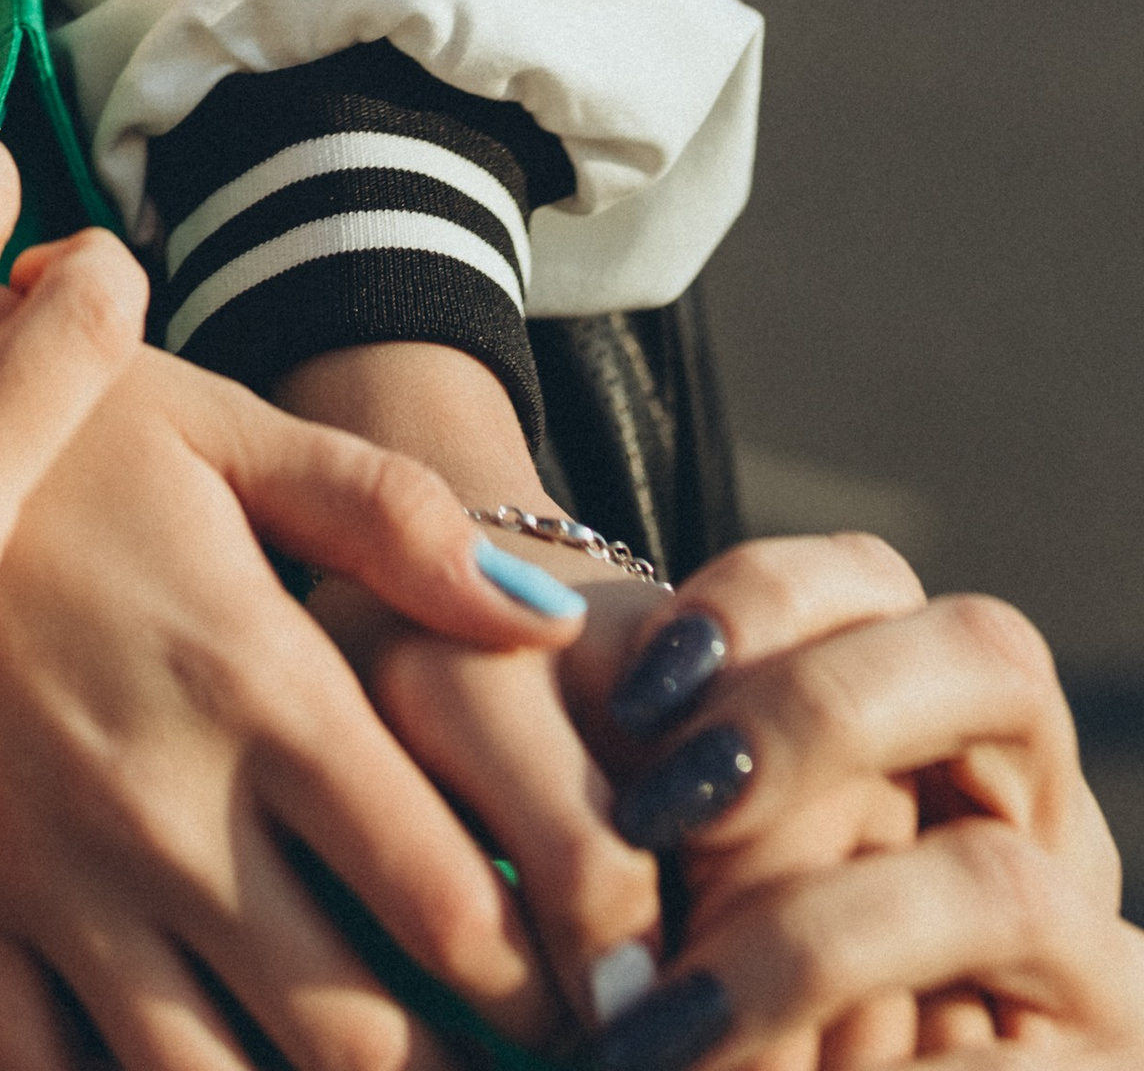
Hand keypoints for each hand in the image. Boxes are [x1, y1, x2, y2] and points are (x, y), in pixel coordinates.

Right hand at [0, 346, 652, 1070]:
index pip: (440, 895)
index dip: (529, 973)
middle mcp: (162, 804)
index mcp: (252, 683)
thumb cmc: (61, 434)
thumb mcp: (226, 430)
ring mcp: (49, 875)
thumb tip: (543, 616)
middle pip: (345, 1035)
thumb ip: (393, 516)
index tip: (568, 990)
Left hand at [573, 542, 1122, 1070]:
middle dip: (816, 717)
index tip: (637, 692)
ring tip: (664, 1017)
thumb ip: (656, 787)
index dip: (760, 603)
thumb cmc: (713, 990)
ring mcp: (1091, 950)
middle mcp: (1040, 810)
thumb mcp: (688, 877)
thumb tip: (517, 676)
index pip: (874, 582)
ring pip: (995, 880)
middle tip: (663, 812)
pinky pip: (997, 1068)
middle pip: (989, 665)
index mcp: (938, 724)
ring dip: (811, 941)